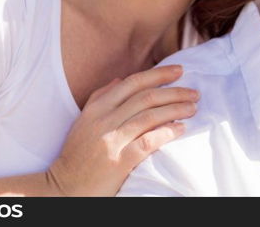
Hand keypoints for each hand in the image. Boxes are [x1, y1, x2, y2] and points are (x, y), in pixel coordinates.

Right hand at [45, 64, 197, 195]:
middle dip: (174, 92)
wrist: (64, 188)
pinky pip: (148, 141)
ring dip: (176, 109)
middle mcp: (104, 120)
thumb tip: (120, 80)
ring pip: (150, 116)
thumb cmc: (77, 155)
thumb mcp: (83, 121)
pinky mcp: (118, 161)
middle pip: (145, 97)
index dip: (158, 74)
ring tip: (192, 108)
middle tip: (194, 92)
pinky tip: (180, 128)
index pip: (132, 83)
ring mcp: (111, 140)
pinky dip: (167, 132)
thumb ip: (100, 98)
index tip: (178, 71)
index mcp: (96, 108)